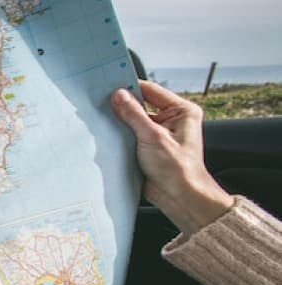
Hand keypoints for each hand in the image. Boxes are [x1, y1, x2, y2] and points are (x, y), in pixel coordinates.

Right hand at [111, 80, 233, 234]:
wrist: (179, 197)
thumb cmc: (179, 169)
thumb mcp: (153, 137)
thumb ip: (134, 114)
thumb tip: (119, 95)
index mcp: (181, 111)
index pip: (151, 90)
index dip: (130, 87)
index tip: (110, 87)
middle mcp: (172, 120)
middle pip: (141, 105)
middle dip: (123, 107)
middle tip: (104, 104)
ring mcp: (159, 134)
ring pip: (133, 120)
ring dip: (121, 123)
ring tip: (106, 122)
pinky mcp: (148, 147)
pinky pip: (130, 135)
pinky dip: (120, 136)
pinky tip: (109, 136)